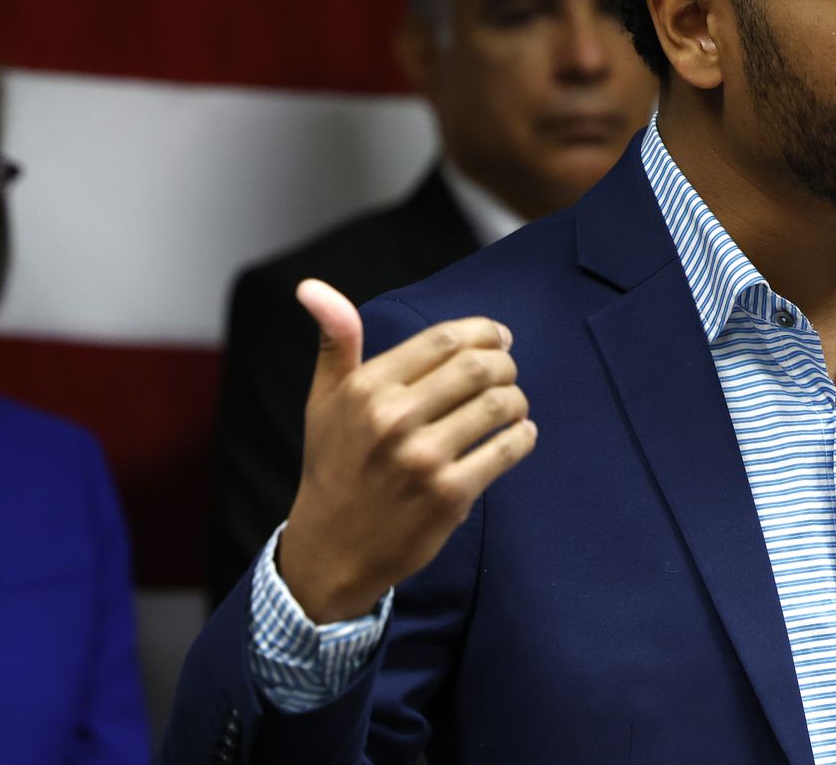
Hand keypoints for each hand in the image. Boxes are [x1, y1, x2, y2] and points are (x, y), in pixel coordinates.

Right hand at [277, 279, 537, 622]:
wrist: (332, 550)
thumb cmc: (333, 468)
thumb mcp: (324, 401)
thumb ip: (334, 341)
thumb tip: (312, 286)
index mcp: (367, 388)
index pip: (444, 339)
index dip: (483, 331)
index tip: (499, 337)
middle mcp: (393, 419)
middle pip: (478, 367)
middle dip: (505, 362)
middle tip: (509, 371)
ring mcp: (423, 459)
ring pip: (498, 406)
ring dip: (517, 399)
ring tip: (513, 404)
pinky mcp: (449, 496)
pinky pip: (506, 451)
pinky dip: (522, 437)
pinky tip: (518, 435)